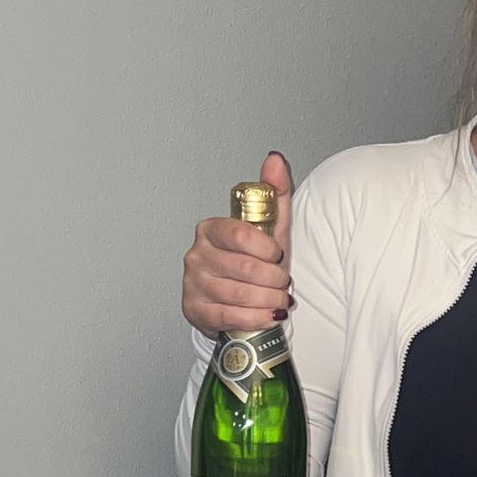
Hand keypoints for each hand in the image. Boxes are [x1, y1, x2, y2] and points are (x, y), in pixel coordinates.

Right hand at [182, 151, 293, 336]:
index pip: (240, 235)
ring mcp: (192, 283)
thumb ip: (274, 194)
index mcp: (211, 229)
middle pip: (244, 268)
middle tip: (283, 284)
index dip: (267, 250)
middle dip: (274, 280)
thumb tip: (275, 159)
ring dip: (268, 300)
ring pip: (238, 294)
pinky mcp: (194, 310)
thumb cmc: (256, 262)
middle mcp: (196, 255)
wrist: (239, 301)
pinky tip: (268, 316)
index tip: (277, 256)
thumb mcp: (269, 229)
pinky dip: (255, 317)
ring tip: (279, 300)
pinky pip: (228, 315)